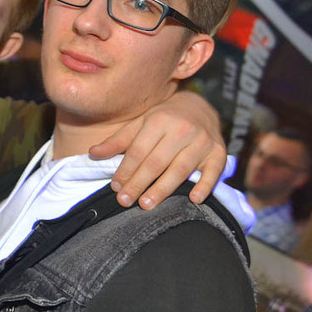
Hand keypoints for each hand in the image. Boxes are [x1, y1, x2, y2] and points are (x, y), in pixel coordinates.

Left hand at [89, 90, 226, 208]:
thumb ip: (118, 141)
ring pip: (181, 169)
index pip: (139, 150)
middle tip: (125, 201)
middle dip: (139, 183)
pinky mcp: (219, 152)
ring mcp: (203, 141)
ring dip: (163, 188)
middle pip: (157, 161)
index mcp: (159, 120)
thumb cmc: (163, 119)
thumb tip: (93, 154)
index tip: (115, 187)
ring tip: (147, 204)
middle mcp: (182, 129)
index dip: (126, 170)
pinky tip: (194, 199)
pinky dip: (205, 185)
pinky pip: (213, 171)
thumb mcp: (140, 124)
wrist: (200, 107)